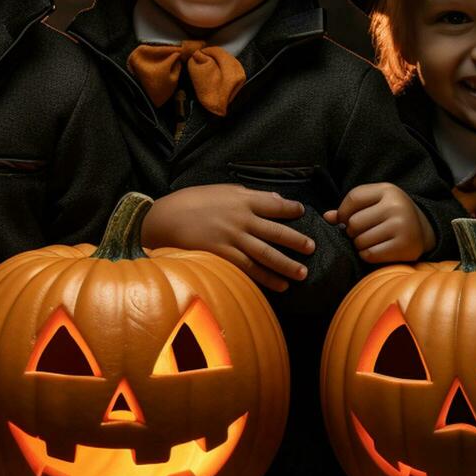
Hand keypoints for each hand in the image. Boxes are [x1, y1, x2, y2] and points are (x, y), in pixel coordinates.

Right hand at [139, 184, 313, 292]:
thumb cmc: (192, 202)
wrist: (164, 219)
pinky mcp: (222, 255)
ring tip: (301, 273)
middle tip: (311, 248)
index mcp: (241, 200)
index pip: (274, 203)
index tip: (302, 212)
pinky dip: (265, 278)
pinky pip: (248, 268)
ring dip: (286, 264)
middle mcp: (240, 219)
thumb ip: (249, 195)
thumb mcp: (221, 190)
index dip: (291, 208)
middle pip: (275, 232)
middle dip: (296, 241)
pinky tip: (279, 285)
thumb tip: (276, 198)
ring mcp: (231, 239)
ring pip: (266, 254)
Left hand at [326, 183, 434, 263]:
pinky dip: (367, 255)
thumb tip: (327, 217)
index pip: (353, 198)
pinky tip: (375, 250)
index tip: (347, 219)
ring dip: (359, 244)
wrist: (424, 230)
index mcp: (388, 190)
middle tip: (362, 232)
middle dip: (352, 231)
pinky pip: (370, 254)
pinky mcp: (405, 247)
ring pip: (360, 240)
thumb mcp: (373, 203)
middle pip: (354, 222)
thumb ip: (349, 208)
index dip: (343, 212)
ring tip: (370, 240)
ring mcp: (402, 226)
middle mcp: (396, 206)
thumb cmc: (390, 215)